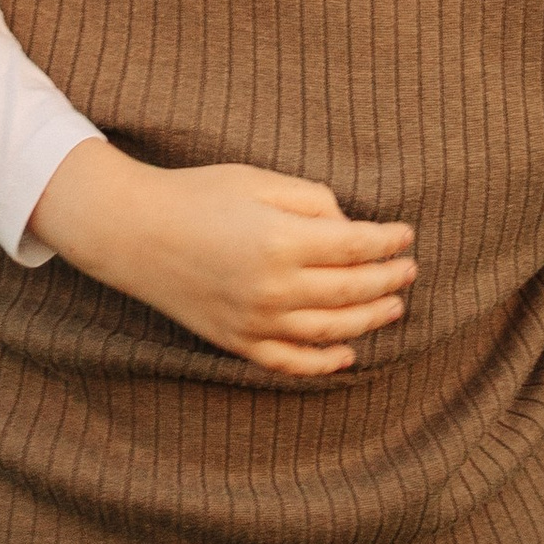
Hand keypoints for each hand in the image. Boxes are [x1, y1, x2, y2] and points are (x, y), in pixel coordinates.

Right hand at [30, 141, 416, 375]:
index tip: (406, 235)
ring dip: (369, 320)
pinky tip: (346, 355)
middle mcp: (274, 289)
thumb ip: (310, 200)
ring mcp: (255, 322)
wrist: (133, 232)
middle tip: (410, 270)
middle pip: (350, 291)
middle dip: (388, 280)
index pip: (355, 246)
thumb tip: (348, 227)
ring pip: (330, 331)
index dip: (387, 242)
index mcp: (282, 241)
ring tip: (394, 307)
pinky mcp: (236, 342)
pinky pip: (290, 362)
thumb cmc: (198, 195)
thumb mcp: (257, 180)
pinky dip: (323, 363)